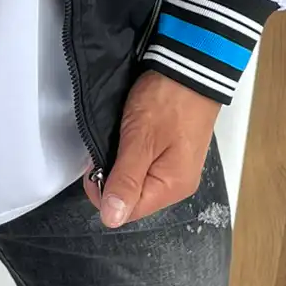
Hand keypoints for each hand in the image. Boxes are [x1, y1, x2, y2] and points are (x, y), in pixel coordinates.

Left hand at [85, 70, 219, 228]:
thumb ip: (125, 181)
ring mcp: (177, 168)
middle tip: (110, 145)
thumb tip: (111, 218)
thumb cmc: (169, 101)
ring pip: (137, 180)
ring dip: (122, 163)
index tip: (94, 166)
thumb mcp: (140, 140)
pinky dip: (133, 153)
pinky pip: (146, 165)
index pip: (127, 211)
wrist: (191, 67)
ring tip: (122, 137)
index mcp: (172, 187)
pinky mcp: (173, 153)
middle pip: (133, 197)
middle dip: (113, 176)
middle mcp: (178, 184)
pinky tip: (133, 135)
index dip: (103, 193)